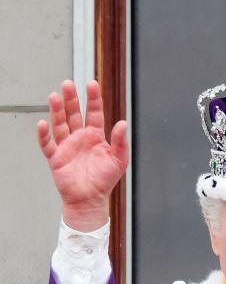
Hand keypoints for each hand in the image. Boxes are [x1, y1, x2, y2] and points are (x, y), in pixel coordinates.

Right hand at [37, 80, 127, 231]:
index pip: (94, 112)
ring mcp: (67, 146)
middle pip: (74, 113)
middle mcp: (80, 137)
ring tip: (54, 96)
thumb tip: (123, 123)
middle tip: (67, 84)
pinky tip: (43, 124)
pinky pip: (48, 144)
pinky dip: (44, 134)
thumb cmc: (105, 180)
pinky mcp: (56, 157)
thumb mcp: (119, 160)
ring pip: (59, 124)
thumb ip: (120, 142)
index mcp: (96, 136)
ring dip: (56, 110)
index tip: (91, 83)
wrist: (91, 200)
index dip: (93, 98)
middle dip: (71, 99)